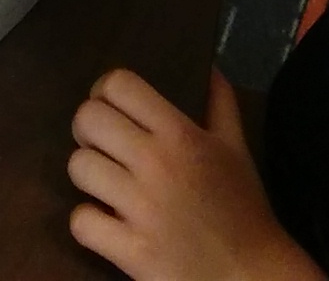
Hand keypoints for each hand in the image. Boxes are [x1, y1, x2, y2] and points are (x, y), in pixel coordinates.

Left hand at [68, 70, 316, 280]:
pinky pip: (80, 221)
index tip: (113, 108)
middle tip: (103, 147)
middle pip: (88, 118)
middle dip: (88, 130)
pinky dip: (88, 222)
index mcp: (181, 134)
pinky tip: (106, 222)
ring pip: (78, 167)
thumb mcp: (237, 149)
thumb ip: (222, 104)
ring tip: (106, 185)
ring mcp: (140, 208)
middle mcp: (156, 163)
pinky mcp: (129, 250)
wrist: (249, 275)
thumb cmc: (243, 210)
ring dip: (88, 177)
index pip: (119, 84)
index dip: (105, 91)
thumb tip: (210, 67)